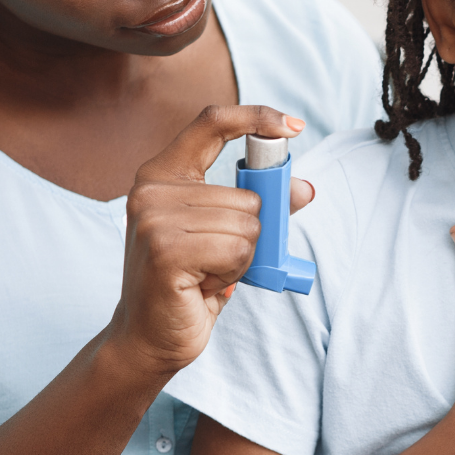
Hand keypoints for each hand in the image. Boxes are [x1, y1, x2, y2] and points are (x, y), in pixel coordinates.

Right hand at [106, 105, 313, 381]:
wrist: (150, 337)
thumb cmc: (188, 283)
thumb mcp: (224, 235)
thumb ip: (260, 208)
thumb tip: (304, 189)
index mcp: (162, 175)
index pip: (211, 123)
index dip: (256, 118)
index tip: (293, 126)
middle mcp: (152, 191)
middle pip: (247, 196)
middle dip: (248, 235)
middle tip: (215, 260)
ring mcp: (154, 219)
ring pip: (247, 225)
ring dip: (240, 258)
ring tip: (206, 273)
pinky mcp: (165, 250)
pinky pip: (237, 250)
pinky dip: (234, 273)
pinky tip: (204, 284)